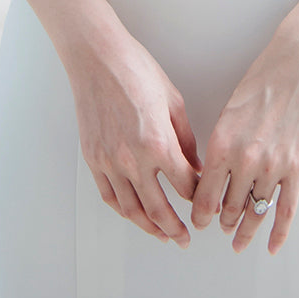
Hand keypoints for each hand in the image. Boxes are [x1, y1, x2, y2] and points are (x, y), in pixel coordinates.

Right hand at [68, 29, 202, 247]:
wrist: (98, 59)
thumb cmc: (136, 71)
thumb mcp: (174, 102)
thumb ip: (187, 140)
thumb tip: (196, 166)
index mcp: (159, 144)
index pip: (186, 186)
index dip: (199, 197)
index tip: (205, 202)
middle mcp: (132, 159)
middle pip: (159, 208)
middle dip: (176, 228)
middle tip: (185, 239)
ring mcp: (110, 162)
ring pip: (131, 210)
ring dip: (149, 227)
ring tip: (162, 235)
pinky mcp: (93, 159)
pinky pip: (109, 196)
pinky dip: (123, 211)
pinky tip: (133, 214)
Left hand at [189, 30, 298, 255]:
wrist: (297, 66)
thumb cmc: (262, 82)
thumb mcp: (229, 113)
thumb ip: (221, 147)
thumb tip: (214, 175)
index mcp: (222, 144)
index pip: (204, 194)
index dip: (200, 214)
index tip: (199, 221)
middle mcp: (245, 160)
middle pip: (229, 207)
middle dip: (222, 222)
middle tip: (220, 228)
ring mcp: (273, 166)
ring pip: (255, 212)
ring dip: (246, 230)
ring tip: (240, 240)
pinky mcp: (297, 168)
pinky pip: (285, 210)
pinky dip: (278, 233)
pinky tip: (271, 246)